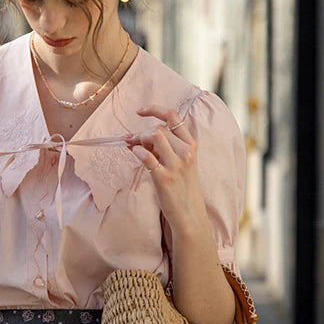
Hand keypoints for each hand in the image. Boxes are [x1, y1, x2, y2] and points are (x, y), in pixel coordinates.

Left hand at [124, 105, 204, 227]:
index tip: (140, 112)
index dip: (154, 110)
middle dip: (142, 132)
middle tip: (132, 141)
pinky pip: (147, 156)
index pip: (174, 116)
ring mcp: (176, 165)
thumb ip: (166, 147)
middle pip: (159, 128)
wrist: (189, 213)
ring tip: (135, 148)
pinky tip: (134, 153)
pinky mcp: (165, 178)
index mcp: (191, 145)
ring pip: (155, 136)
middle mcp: (186, 152)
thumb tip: (139, 137)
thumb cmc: (182, 187)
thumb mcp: (181, 163)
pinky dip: (138, 151)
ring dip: (140, 139)